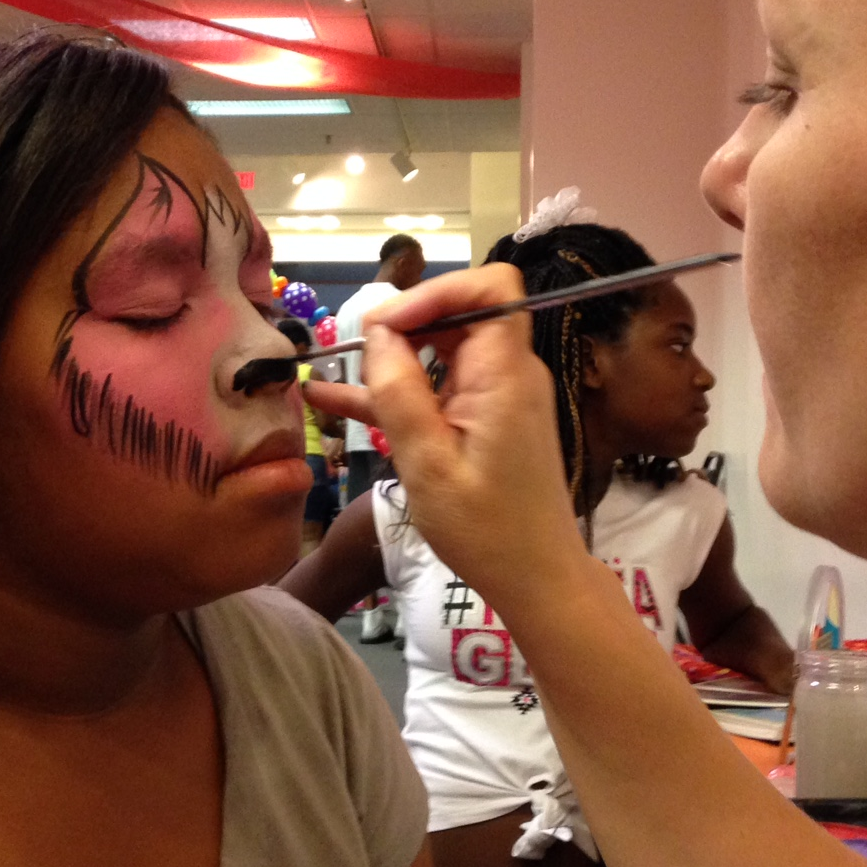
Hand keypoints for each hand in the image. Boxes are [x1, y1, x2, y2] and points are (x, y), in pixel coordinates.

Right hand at [303, 266, 588, 606]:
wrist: (536, 578)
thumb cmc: (485, 529)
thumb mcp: (427, 464)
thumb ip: (398, 393)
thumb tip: (377, 334)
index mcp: (504, 374)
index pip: (489, 287)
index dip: (435, 292)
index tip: (385, 325)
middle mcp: (508, 373)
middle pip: (458, 313)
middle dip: (403, 325)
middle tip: (352, 353)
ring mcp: (496, 395)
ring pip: (440, 351)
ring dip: (390, 360)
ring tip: (331, 374)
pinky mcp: (484, 419)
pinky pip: (438, 389)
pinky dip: (396, 393)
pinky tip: (333, 400)